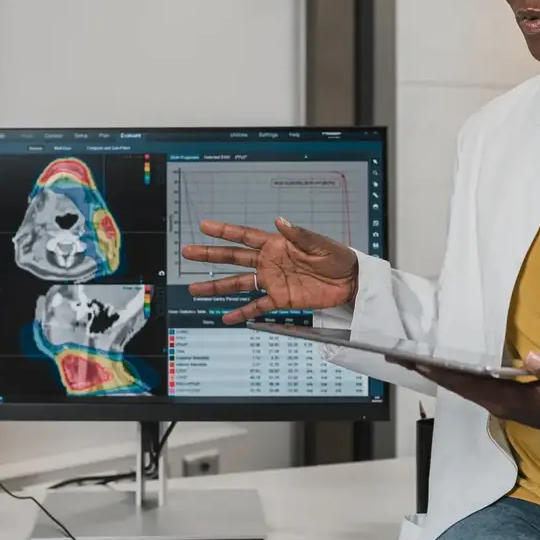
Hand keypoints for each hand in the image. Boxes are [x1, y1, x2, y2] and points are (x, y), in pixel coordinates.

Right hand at [182, 218, 358, 324]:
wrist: (351, 281)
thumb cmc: (338, 257)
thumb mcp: (320, 244)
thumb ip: (298, 235)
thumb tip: (279, 221)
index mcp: (277, 244)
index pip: (245, 236)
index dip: (224, 231)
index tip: (204, 227)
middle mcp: (270, 262)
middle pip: (234, 259)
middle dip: (210, 256)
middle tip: (188, 252)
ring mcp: (273, 281)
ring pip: (239, 283)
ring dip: (217, 287)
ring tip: (196, 290)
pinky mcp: (281, 299)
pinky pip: (257, 306)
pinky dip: (242, 312)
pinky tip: (226, 318)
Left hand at [392, 351, 539, 443]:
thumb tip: (531, 358)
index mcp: (508, 400)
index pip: (467, 383)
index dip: (441, 372)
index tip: (416, 362)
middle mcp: (497, 404)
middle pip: (456, 386)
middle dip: (428, 372)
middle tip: (398, 358)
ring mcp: (499, 405)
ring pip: (461, 388)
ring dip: (437, 375)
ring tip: (412, 360)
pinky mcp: (503, 403)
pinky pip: (471, 388)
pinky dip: (453, 377)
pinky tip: (443, 368)